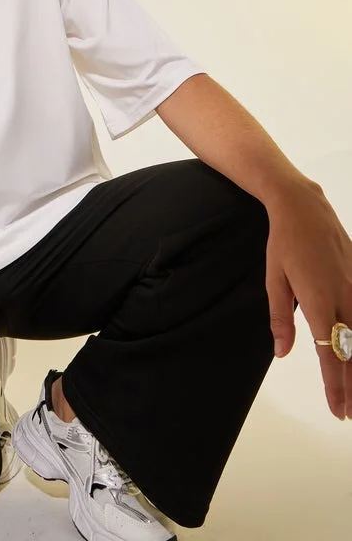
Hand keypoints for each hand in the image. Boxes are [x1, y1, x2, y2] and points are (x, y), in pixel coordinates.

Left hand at [264, 179, 351, 419]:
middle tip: (348, 411)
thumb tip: (284, 352)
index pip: (330, 353)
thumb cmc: (283, 243)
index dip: (335, 385)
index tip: (337, 408)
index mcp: (319, 301)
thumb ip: (280, 318)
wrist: (303, 206)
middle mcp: (344, 297)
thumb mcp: (274, 279)